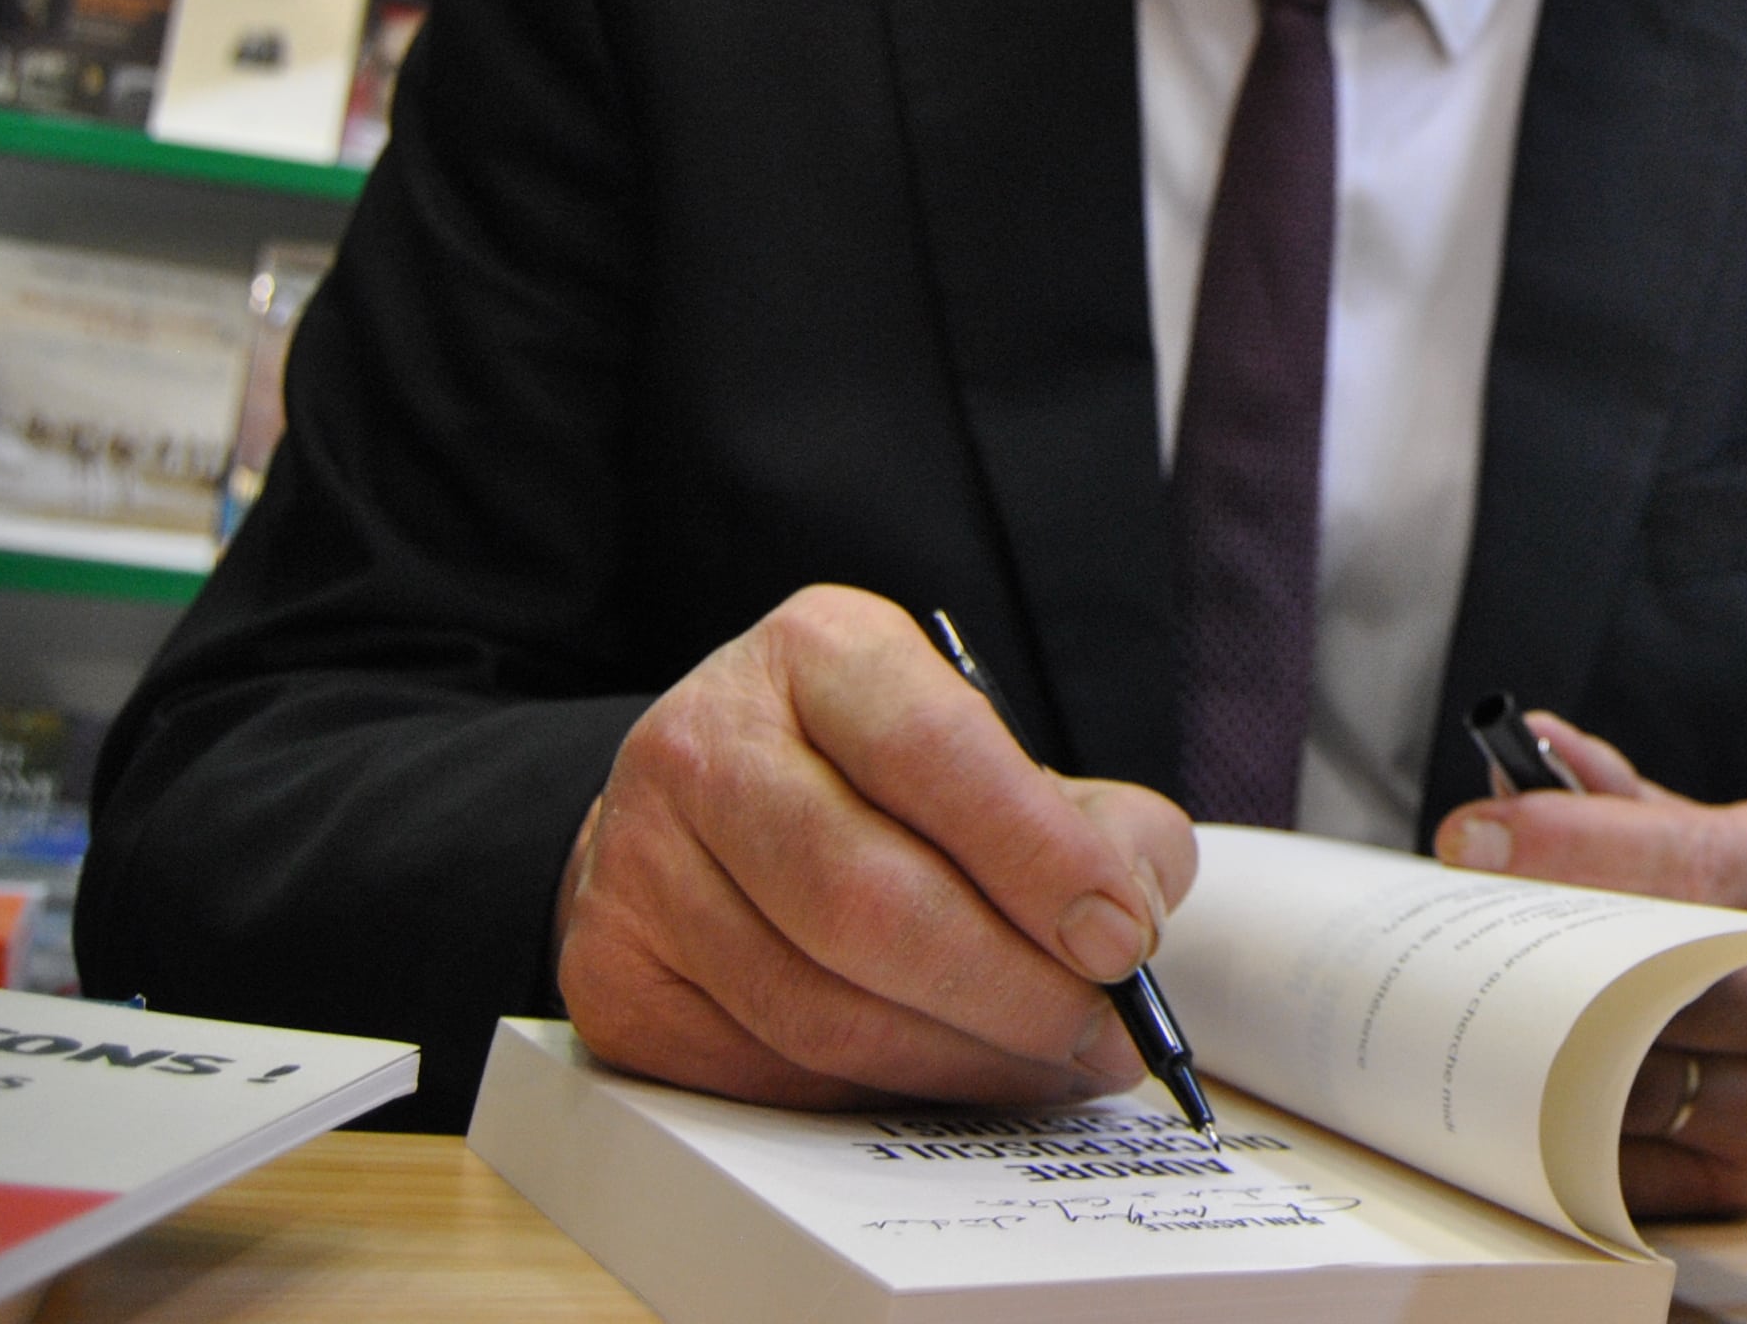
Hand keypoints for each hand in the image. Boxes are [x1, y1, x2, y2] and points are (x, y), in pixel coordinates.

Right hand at [553, 584, 1197, 1109]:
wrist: (700, 809)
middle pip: (867, 898)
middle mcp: (706, 744)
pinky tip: (947, 1073)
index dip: (1039, 856)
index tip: (1122, 937)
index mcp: (819, 653)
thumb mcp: (983, 746)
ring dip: (960, 1058)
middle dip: (1010, 986)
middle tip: (1100, 1032)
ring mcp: (637, 865)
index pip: (934, 751)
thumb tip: (1136, 902)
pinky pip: (765, 1074)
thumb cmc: (873, 781)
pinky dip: (878, 1093)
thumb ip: (1086, 816)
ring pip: (817, 1006)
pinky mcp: (611, 980)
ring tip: (1049, 1063)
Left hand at [1432, 712, 1746, 1219]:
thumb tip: (1528, 748)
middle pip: (1647, 984)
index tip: (1475, 839)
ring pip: (1621, 1079)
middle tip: (1448, 938)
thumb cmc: (1737, 899)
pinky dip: (1549, 1126)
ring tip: (1460, 1005)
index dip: (1569, 847)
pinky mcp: (1741, 1173)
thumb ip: (1607, 798)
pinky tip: (1508, 1081)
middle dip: (1535, 961)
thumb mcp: (1691, 824)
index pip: (1679, 861)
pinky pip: (1614, 1159)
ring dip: (1529, 1045)